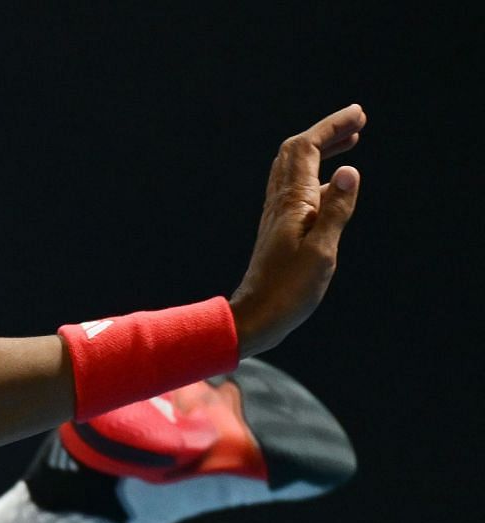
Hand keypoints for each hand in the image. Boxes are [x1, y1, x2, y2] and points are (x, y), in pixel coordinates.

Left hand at [228, 104, 365, 356]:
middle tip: (358, 122)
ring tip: (350, 141)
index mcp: (291, 203)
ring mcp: (278, 216)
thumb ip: (336, 210)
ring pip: (295, 169)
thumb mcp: (321, 251)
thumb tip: (349, 171)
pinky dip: (316, 174)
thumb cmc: (288, 291)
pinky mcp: (279, 229)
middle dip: (326, 133)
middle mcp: (280, 203)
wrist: (255, 317)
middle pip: (297, 153)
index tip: (358, 115)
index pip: (307, 149)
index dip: (331, 127)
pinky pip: (296, 189)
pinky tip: (332, 183)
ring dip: (321, 150)